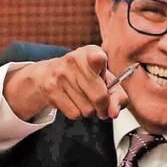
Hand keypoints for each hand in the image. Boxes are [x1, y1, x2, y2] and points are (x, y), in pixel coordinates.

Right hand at [3, 45, 128, 120]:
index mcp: (92, 52)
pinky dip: (78, 113)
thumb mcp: (105, 79)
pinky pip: (74, 114)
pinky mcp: (50, 89)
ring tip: (83, 98)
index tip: (98, 59)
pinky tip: (72, 101)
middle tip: (101, 104)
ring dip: (89, 110)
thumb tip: (113, 113)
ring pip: (87, 109)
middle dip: (103, 107)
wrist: (48, 74)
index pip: (97, 58)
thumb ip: (117, 95)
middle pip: (99, 97)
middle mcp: (74, 60)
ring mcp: (60, 74)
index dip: (99, 60)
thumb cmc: (85, 77)